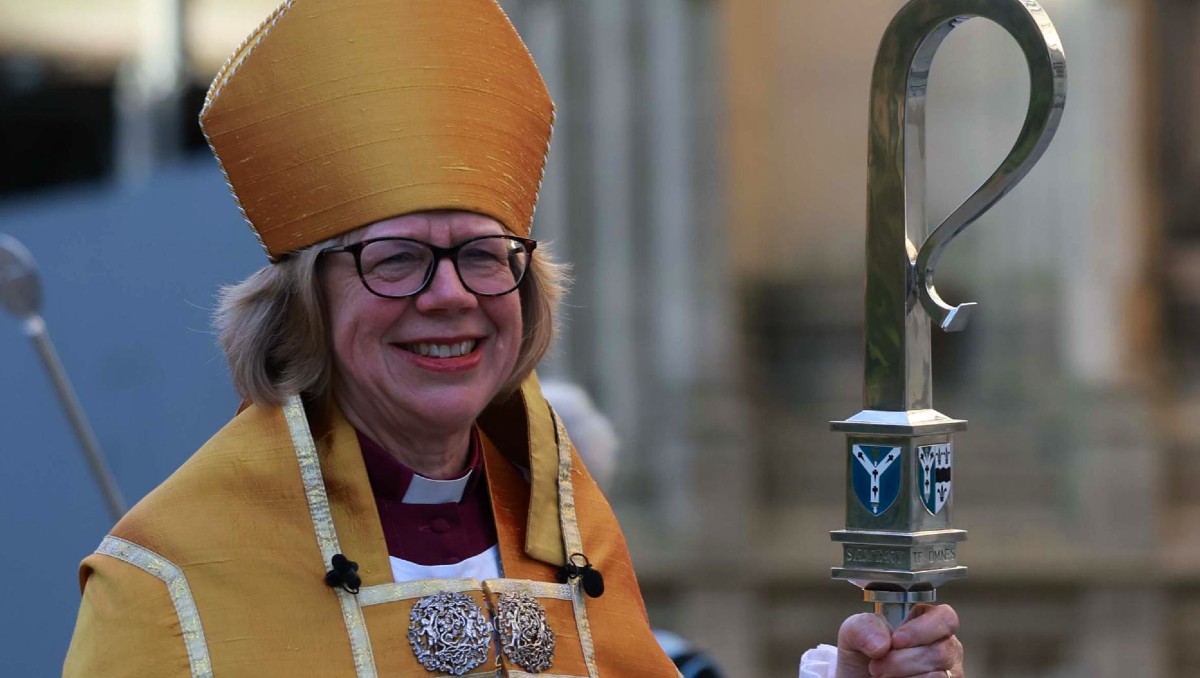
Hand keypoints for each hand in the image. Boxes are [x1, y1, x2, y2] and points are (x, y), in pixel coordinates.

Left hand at [835, 604, 962, 677]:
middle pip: (941, 651)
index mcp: (927, 620)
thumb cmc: (862, 653)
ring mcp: (947, 671)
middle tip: (876, 666)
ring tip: (882, 675)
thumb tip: (882, 644)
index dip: (923, 629)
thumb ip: (864, 626)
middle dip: (902, 661)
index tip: (896, 640)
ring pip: (937, 676)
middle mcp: (944, 645)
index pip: (945, 618)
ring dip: (902, 676)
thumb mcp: (854, 632)